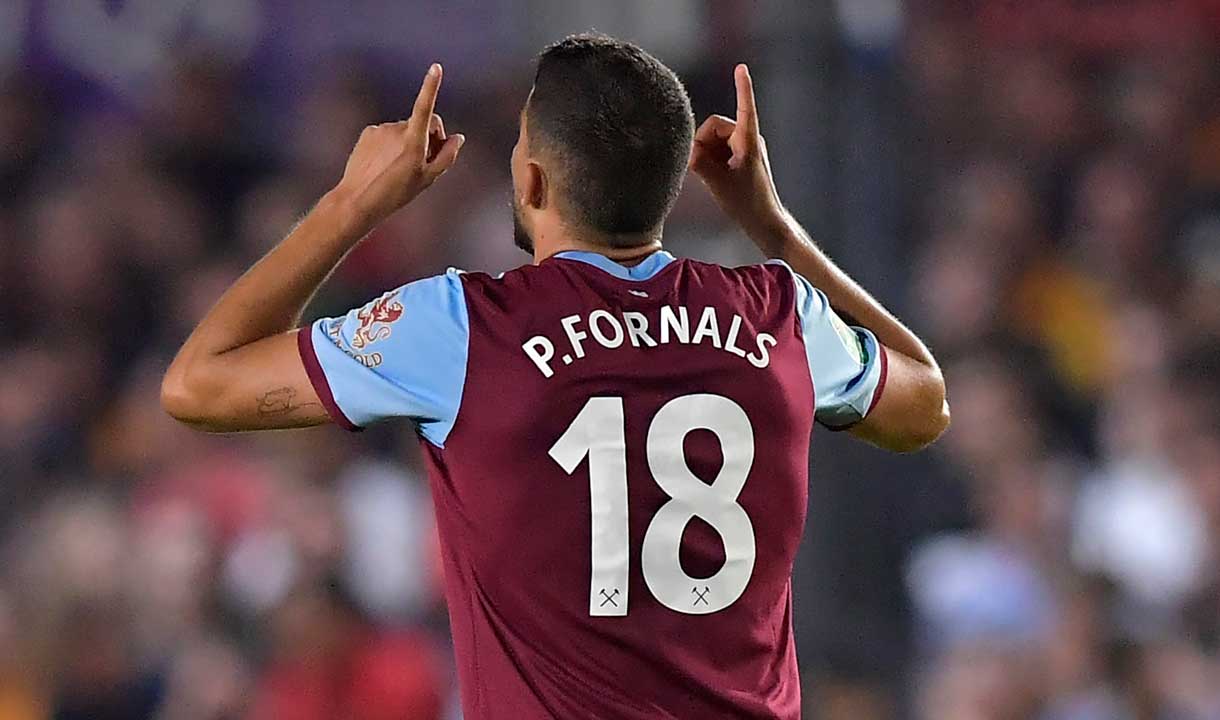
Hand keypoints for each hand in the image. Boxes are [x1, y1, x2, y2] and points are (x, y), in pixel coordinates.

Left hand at [332, 63, 464, 227]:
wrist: (358, 199)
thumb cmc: (396, 193)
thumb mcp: (427, 178)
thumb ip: (447, 156)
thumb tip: (458, 138)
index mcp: (413, 140)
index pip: (425, 107)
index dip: (431, 86)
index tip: (436, 67)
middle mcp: (396, 129)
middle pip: (420, 125)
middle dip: (427, 137)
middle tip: (426, 161)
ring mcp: (380, 130)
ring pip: (402, 131)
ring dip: (407, 142)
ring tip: (400, 168)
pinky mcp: (368, 133)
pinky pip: (385, 135)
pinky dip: (389, 145)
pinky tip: (384, 164)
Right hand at [690, 64, 785, 240]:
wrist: (763, 221)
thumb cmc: (746, 202)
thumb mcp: (717, 182)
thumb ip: (699, 161)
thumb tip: (690, 151)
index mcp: (748, 141)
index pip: (744, 108)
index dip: (742, 87)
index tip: (741, 68)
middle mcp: (748, 139)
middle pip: (714, 127)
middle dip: (703, 144)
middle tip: (702, 169)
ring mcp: (744, 147)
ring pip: (713, 139)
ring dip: (706, 154)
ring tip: (712, 177)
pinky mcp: (740, 157)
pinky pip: (717, 150)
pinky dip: (711, 160)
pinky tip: (713, 177)